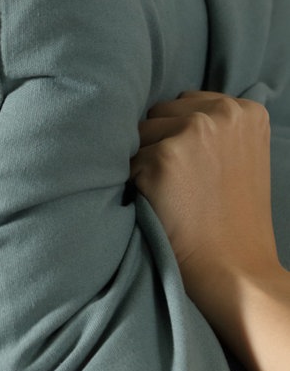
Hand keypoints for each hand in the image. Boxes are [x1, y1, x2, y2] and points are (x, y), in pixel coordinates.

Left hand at [129, 90, 276, 296]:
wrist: (233, 266)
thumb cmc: (231, 221)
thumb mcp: (241, 158)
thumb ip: (216, 132)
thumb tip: (167, 118)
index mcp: (246, 110)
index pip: (186, 104)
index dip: (174, 137)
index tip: (181, 166)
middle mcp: (222, 112)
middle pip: (158, 115)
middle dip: (156, 144)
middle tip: (172, 184)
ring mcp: (193, 131)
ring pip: (139, 135)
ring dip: (142, 162)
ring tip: (166, 194)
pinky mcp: (163, 157)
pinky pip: (125, 164)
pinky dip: (132, 184)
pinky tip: (155, 204)